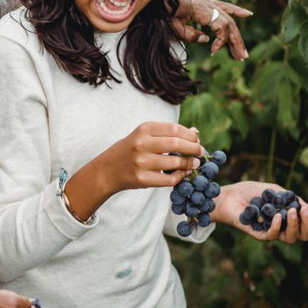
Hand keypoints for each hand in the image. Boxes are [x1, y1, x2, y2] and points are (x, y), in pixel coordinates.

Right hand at [64, 123, 203, 219]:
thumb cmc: (129, 150)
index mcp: (143, 129)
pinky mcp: (142, 179)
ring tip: (194, 164)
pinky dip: (180, 177)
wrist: (107, 170)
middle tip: (200, 152)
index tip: (197, 140)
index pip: (175, 128)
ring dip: (190, 164)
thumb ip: (167, 133)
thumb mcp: (144, 135)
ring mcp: (141, 162)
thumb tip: (195, 132)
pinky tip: (183, 174)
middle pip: (178, 144)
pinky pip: (170, 179)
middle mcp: (142, 144)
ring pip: (176, 162)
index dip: (190, 135)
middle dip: (194, 148)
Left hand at [173, 0, 251, 59]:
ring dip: (236, 34)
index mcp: (200, 8)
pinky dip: (236, 10)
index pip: (222, 25)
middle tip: (241, 57)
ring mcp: (206, 1)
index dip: (222, 40)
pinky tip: (247, 14)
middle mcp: (207, 3)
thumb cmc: (161, 10)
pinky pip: (223, 5)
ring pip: (228, 17)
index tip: (213, 50)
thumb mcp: (172, 26)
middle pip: (229, 22)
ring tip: (242, 50)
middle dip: (236, 41)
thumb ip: (189, 35)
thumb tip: (206, 39)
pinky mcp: (204, 1)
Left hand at [212, 181, 307, 242]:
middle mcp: (280, 227)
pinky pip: (271, 236)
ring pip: (288, 238)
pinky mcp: (258, 234)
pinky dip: (277, 227)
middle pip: (300, 235)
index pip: (303, 226)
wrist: (230, 195)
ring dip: (293, 226)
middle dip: (305, 225)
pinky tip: (277, 216)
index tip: (306, 209)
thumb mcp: (275, 191)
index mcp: (286, 218)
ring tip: (290, 212)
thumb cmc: (251, 192)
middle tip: (302, 211)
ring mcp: (269, 231)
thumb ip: (292, 200)